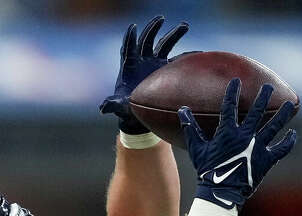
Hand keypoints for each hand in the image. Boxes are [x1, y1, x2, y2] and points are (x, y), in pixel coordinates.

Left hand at [99, 15, 188, 133]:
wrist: (138, 111)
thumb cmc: (126, 108)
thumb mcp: (119, 106)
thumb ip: (112, 105)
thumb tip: (103, 108)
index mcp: (129, 65)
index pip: (128, 48)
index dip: (130, 38)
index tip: (133, 27)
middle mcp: (142, 60)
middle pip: (147, 40)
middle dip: (153, 28)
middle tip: (161, 19)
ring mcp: (154, 63)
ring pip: (164, 44)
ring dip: (173, 34)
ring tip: (184, 26)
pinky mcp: (165, 69)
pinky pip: (176, 59)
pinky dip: (186, 56)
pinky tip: (198, 53)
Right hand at [182, 79, 296, 209]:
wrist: (221, 192)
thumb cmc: (207, 171)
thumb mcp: (196, 148)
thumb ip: (191, 128)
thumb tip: (182, 110)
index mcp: (228, 132)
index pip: (230, 106)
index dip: (233, 92)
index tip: (237, 81)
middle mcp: (245, 137)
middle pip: (257, 112)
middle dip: (263, 97)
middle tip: (268, 86)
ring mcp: (258, 148)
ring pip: (274, 127)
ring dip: (282, 114)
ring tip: (290, 104)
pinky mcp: (267, 160)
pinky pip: (281, 149)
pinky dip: (288, 142)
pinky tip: (293, 134)